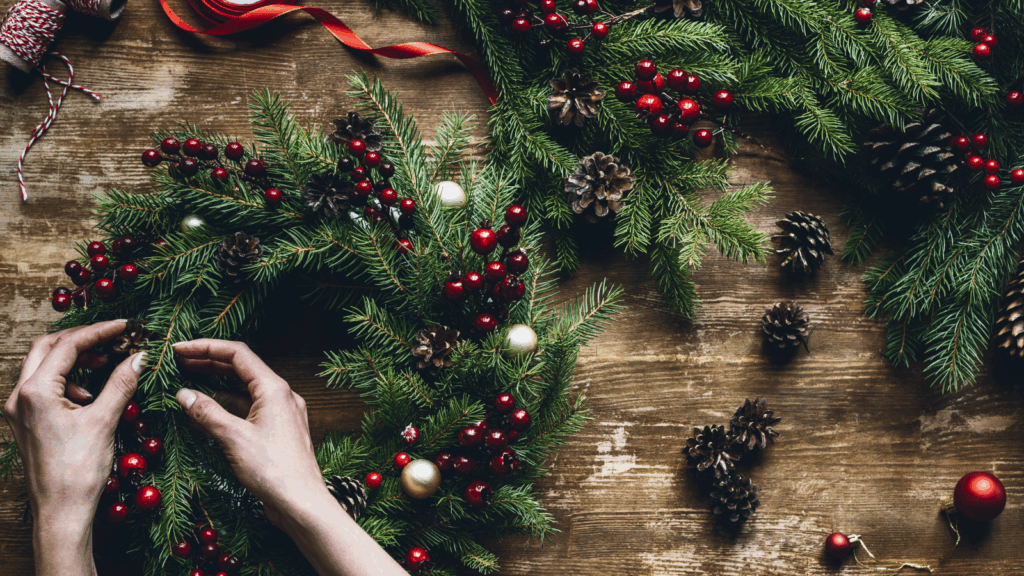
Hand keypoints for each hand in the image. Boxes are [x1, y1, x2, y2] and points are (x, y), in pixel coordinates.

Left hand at [3, 320, 144, 575]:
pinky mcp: (26, 422)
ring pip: (43, 366)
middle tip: (112, 338)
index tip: (125, 327)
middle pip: (47, 348)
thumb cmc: (78, 471)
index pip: (68, 345)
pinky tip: (90, 393)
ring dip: (74, 359)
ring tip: (105, 363)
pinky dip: (68, 380)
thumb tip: (140, 356)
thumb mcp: (104, 421)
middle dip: (81, 339)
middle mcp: (20, 397)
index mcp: (35, 392)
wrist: (60, 512)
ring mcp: (19, 410)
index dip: (99, 331)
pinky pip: (43, 387)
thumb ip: (121, 383)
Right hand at [172, 339, 330, 525]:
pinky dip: (227, 405)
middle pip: (242, 368)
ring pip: (245, 390)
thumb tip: (184, 394)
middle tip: (178, 361)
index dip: (205, 347)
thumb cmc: (273, 469)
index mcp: (274, 389)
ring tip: (187, 381)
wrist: (301, 503)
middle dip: (209, 362)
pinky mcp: (277, 431)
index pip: (238, 354)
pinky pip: (249, 409)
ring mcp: (281, 413)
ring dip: (217, 384)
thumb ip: (207, 413)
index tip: (178, 348)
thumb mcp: (234, 438)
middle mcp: (281, 396)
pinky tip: (207, 409)